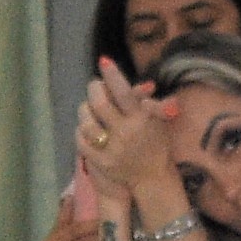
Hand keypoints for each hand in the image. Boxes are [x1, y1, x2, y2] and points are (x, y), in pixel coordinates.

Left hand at [73, 62, 184, 209]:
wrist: (152, 178)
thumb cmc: (156, 143)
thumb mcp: (158, 121)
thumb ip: (150, 102)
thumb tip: (145, 86)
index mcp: (142, 119)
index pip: (125, 93)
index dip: (113, 76)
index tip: (104, 61)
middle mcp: (126, 133)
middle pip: (100, 104)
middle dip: (94, 90)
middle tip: (95, 86)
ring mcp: (112, 149)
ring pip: (87, 122)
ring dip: (85, 111)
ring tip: (89, 107)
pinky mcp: (101, 163)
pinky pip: (82, 141)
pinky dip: (81, 131)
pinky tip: (86, 127)